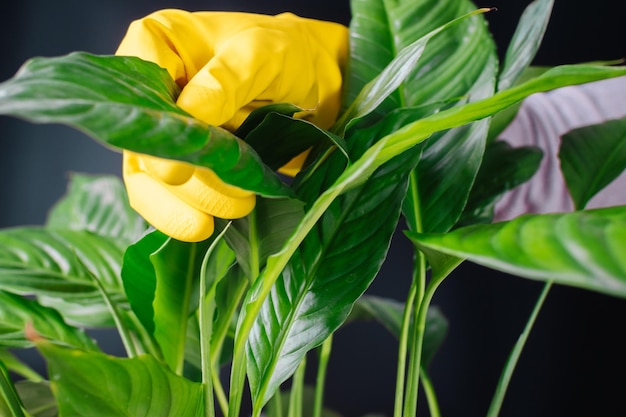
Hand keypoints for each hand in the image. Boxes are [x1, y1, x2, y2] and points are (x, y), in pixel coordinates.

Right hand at [116, 9, 347, 241]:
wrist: (313, 82)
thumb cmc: (285, 53)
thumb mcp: (262, 53)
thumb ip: (226, 80)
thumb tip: (189, 116)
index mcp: (158, 44)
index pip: (132, 87)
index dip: (152, 131)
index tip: (179, 168)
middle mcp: (150, 90)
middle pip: (142, 144)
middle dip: (187, 177)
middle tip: (234, 194)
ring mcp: (163, 130)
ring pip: (148, 179)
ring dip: (191, 202)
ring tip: (239, 207)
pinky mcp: (180, 162)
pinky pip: (164, 198)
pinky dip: (184, 217)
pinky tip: (208, 227)